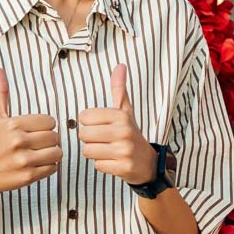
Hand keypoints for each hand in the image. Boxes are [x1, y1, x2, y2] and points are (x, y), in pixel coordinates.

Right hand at [0, 68, 59, 204]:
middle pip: (55, 136)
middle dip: (49, 140)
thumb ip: (0, 93)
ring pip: (57, 152)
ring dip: (52, 154)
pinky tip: (37, 164)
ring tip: (40, 153)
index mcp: (13, 124)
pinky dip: (49, 167)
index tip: (34, 131)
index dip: (44, 126)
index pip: (50, 121)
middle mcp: (18, 141)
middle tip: (37, 143)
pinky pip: (54, 168)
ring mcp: (23, 160)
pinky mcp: (28, 177)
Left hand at [79, 63, 158, 184]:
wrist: (149, 163)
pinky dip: (102, 165)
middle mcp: (124, 131)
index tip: (102, 126)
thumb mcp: (126, 111)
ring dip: (95, 153)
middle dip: (90, 139)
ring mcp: (125, 150)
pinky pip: (97, 165)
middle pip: (84, 134)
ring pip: (88, 150)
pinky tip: (113, 161)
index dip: (89, 123)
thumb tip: (120, 65)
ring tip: (108, 150)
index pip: (85, 117)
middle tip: (104, 140)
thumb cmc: (131, 134)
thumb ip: (119, 89)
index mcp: (122, 116)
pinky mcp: (124, 167)